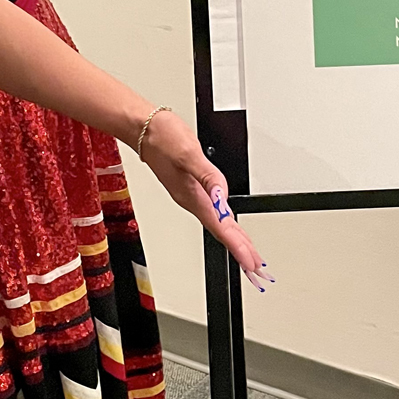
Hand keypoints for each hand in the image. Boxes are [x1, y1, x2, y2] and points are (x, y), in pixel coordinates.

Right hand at [139, 111, 274, 292]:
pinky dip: (226, 225)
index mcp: (193, 197)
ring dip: (234, 241)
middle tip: (256, 270)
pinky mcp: (192, 188)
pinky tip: (230, 226)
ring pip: (218, 225)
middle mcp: (192, 200)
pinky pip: (213, 214)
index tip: (251, 263)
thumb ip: (208, 175)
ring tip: (249, 255)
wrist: (143, 129)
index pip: (221, 228)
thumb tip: (222, 195)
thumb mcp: (188, 153)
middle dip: (240, 251)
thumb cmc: (163, 138)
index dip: (238, 247)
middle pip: (221, 232)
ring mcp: (191, 195)